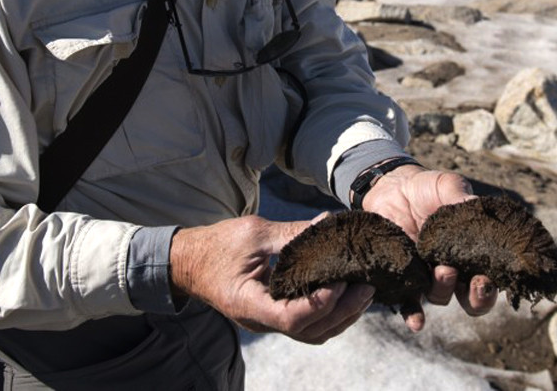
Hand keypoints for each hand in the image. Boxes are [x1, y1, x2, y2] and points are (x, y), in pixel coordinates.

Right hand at [170, 215, 374, 344]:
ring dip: (341, 316)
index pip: (292, 317)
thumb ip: (292, 233)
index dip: (322, 302)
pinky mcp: (273, 314)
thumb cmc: (217, 245)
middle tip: (368, 286)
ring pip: (311, 333)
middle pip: (309, 331)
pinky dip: (329, 313)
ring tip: (364, 292)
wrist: (189, 261)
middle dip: (343, 311)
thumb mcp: (253, 233)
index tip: (341, 279)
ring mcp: (267, 321)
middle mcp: (260, 321)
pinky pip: (306, 324)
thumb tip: (328, 223)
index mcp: (249, 304)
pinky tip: (345, 294)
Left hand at [360, 164, 498, 330]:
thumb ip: (460, 196)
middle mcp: (453, 268)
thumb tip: (473, 203)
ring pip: (442, 297)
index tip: (491, 276)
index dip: (495, 284)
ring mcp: (427, 274)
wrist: (391, 188)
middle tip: (475, 282)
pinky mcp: (402, 277)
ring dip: (444, 290)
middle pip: (472, 298)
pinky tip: (416, 322)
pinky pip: (409, 302)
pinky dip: (413, 314)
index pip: (491, 276)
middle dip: (477, 297)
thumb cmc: (427, 188)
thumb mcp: (447, 186)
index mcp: (471, 251)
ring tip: (441, 270)